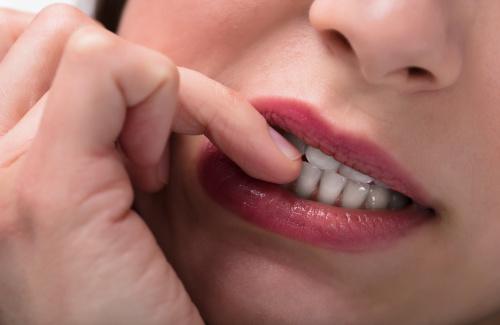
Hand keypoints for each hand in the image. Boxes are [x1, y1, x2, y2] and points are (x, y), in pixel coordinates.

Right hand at [0, 5, 299, 324]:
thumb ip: (103, 123)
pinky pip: (111, 68)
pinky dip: (166, 104)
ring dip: (154, 97)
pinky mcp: (44, 189)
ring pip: (90, 41)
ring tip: (150, 173)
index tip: (139, 152)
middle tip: (153, 160)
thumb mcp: (110, 188)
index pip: (39, 44)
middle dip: (138, 85)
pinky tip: (157, 178)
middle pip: (65, 35)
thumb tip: (135, 68)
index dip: (107, 80)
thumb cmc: (133, 296)